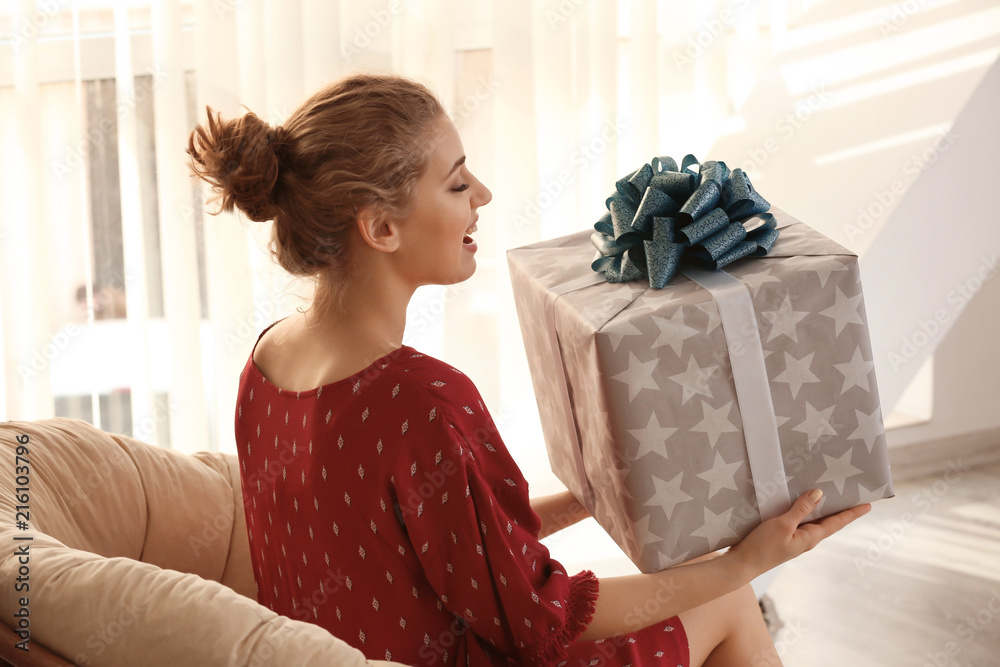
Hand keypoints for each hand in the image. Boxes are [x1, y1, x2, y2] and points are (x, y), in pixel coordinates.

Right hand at [727, 489, 870, 579]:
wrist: (742, 563)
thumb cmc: (762, 546)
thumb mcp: (783, 524)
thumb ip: (801, 509)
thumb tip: (819, 494)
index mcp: (810, 538)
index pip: (836, 523)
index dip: (852, 513)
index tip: (867, 505)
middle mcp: (806, 539)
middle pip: (828, 522)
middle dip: (840, 510)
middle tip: (852, 496)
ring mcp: (794, 538)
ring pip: (813, 520)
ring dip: (822, 509)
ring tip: (829, 496)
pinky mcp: (782, 536)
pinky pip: (799, 521)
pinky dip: (804, 510)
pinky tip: (799, 503)